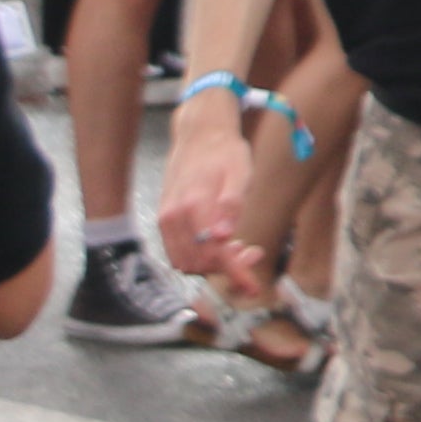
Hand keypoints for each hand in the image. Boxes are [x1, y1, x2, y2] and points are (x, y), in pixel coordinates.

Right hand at [158, 107, 264, 300]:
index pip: (213, 254)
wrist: (200, 134)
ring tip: (243, 247)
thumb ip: (232, 204)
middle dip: (227, 268)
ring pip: (186, 261)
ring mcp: (166, 219)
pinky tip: (225, 242)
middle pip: (197, 264)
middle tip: (254, 252)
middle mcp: (173, 217)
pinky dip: (201, 255)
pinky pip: (180, 250)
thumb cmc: (225, 151)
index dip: (234, 274)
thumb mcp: (240, 172)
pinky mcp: (166, 219)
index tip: (254, 288)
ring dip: (214, 264)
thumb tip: (223, 237)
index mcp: (193, 206)